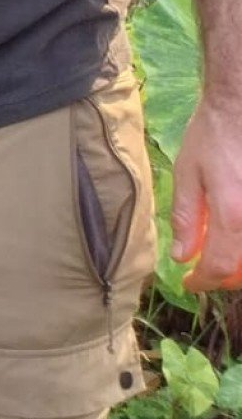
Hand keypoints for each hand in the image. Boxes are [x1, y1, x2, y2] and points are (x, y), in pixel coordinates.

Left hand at [171, 93, 241, 289]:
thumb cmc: (214, 136)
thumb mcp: (188, 173)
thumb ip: (185, 217)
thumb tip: (182, 255)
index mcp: (232, 213)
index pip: (220, 267)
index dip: (203, 282)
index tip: (188, 283)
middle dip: (223, 277)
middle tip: (202, 271)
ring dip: (239, 265)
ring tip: (218, 257)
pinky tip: (234, 237)